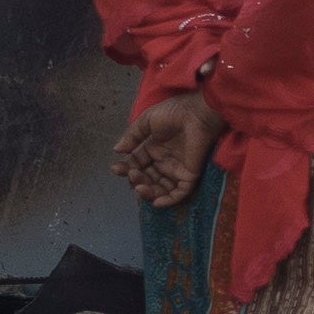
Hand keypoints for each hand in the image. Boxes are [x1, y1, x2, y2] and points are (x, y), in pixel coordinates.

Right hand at [117, 89, 217, 211]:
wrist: (197, 112)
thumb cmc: (174, 112)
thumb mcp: (147, 121)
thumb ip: (132, 136)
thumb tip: (116, 150)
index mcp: (153, 149)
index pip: (136, 165)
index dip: (126, 169)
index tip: (116, 169)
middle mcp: (163, 162)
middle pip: (146, 179)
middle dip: (136, 180)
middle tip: (132, 175)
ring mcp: (176, 170)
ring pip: (160, 189)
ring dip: (148, 193)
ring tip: (140, 188)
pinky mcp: (190, 175)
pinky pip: (179, 193)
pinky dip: (168, 201)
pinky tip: (157, 202)